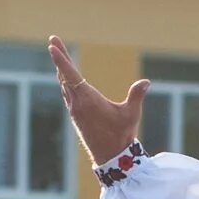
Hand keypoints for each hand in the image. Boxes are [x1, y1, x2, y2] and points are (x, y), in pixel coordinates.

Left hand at [48, 36, 143, 167]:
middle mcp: (77, 104)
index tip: (52, 46)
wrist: (111, 158)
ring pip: (64, 84)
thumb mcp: (131, 114)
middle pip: (64, 75)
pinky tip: (64, 78)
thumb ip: (136, 96)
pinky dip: (64, 81)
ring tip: (58, 54)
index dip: (61, 60)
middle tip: (53, 40)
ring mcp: (75, 110)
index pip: (71, 75)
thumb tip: (146, 82)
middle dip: (59, 57)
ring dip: (61, 68)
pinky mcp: (76, 116)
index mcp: (88, 100)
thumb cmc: (121, 135)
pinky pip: (67, 93)